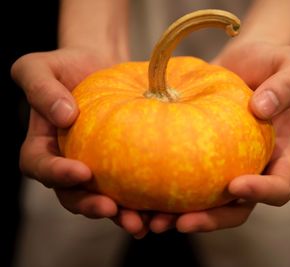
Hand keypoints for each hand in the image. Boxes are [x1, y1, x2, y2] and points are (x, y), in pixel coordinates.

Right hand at [11, 49, 148, 236]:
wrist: (98, 66)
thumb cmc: (66, 65)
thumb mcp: (40, 68)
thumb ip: (40, 88)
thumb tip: (64, 116)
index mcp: (43, 146)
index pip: (40, 166)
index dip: (57, 174)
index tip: (81, 172)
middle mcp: (67, 163)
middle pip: (72, 194)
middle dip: (90, 205)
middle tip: (110, 208)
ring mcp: (95, 168)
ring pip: (102, 199)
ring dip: (119, 214)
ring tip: (139, 222)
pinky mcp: (120, 166)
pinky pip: (128, 188)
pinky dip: (141, 203)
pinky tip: (159, 211)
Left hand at [145, 40, 289, 232]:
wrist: (240, 61)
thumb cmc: (271, 61)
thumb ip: (287, 84)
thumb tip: (261, 109)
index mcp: (281, 156)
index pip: (279, 187)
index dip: (261, 193)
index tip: (234, 184)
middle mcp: (253, 169)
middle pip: (238, 208)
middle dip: (212, 220)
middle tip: (183, 222)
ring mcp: (225, 166)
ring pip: (208, 205)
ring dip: (183, 217)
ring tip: (154, 220)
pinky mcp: (201, 159)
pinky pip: (186, 183)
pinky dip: (167, 195)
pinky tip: (142, 198)